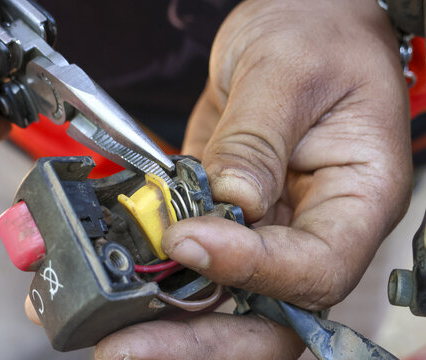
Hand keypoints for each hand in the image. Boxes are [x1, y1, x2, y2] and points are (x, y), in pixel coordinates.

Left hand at [96, 0, 411, 357]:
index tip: (190, 243)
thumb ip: (258, 139)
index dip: (252, 268)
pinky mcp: (225, 214)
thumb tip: (229, 201)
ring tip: (103, 325)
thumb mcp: (288, 71)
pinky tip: (108, 275)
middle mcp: (314, 225)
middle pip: (268, 311)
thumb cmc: (319, 34)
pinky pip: (191, 258)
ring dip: (162, 319)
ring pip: (223, 297)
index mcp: (358, 197)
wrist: (298, 24)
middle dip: (197, 337)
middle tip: (127, 345)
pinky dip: (151, 273)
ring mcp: (266, 226)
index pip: (315, 266)